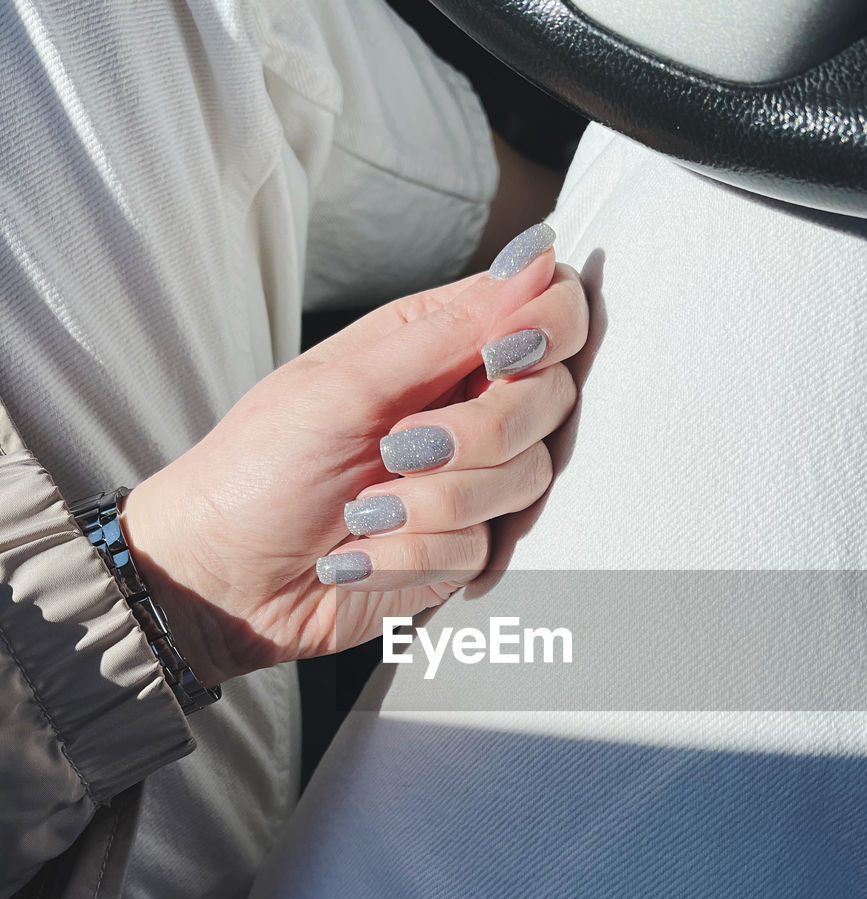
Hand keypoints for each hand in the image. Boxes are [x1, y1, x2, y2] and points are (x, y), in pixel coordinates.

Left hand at [121, 233, 587, 686]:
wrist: (223, 579)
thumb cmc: (260, 468)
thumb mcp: (346, 385)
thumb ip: (449, 329)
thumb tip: (534, 257)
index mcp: (435, 346)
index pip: (544, 313)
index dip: (550, 327)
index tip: (507, 354)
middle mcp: (463, 409)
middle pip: (550, 402)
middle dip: (480, 433)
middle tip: (400, 449)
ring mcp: (467, 483)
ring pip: (524, 482)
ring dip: (434, 503)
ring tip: (360, 512)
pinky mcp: (460, 551)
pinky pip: (481, 549)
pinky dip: (410, 555)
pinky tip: (356, 555)